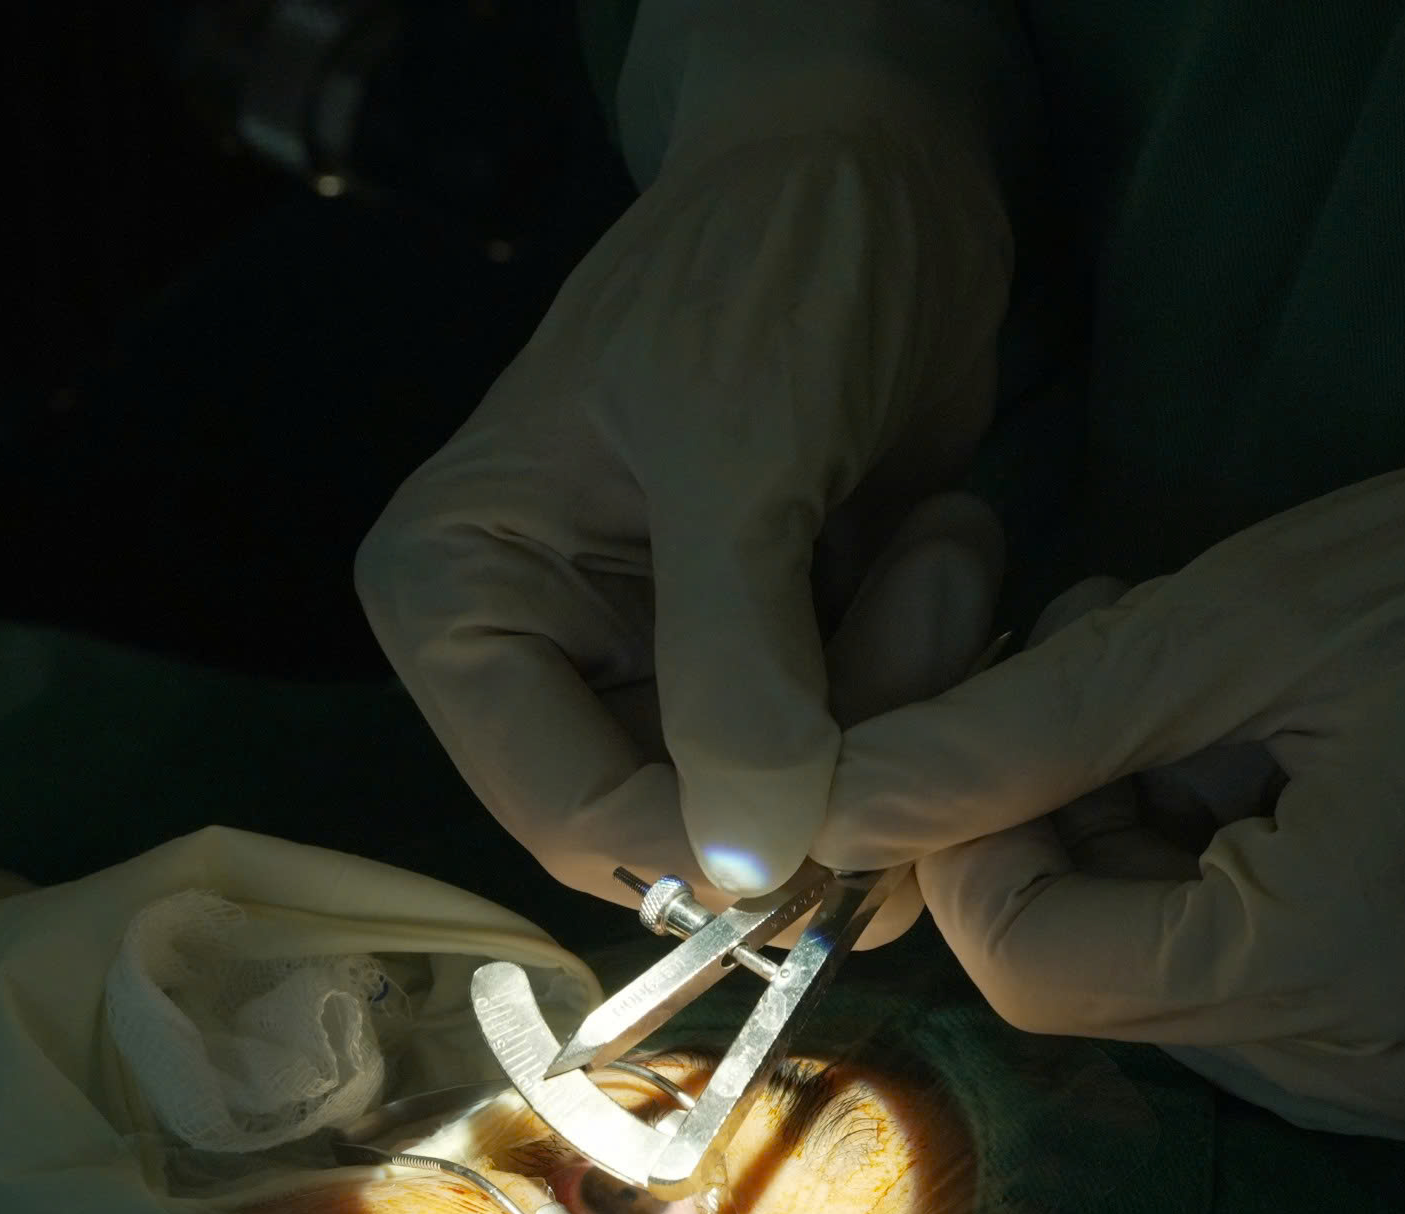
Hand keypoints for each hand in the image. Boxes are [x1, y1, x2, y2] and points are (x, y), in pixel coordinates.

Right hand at [355, 83, 1010, 913]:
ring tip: (939, 547)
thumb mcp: (739, 451)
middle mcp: (544, 652)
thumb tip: (744, 864)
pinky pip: (855, 747)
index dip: (717, 841)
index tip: (856, 795)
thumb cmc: (774, 260)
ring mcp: (663, 662)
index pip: (571, 814)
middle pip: (692, 823)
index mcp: (464, 601)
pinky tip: (940, 545)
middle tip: (928, 608)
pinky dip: (923, 675)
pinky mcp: (773, 654)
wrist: (884, 157)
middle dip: (832, 755)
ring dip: (899, 696)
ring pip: (791, 799)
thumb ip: (732, 665)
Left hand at [818, 363, 1404, 1142]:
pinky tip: (1279, 764)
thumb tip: (828, 802)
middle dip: (1062, 819)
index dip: (971, 833)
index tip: (998, 692)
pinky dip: (1219, 878)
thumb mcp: (1248, 618)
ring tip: (1226, 700)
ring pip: (1161, 985)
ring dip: (1138, 839)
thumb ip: (1024, 723)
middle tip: (1118, 651)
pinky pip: (1250, 992)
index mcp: (1338, 978)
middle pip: (1095, 981)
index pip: (1030, 965)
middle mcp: (1380, 1082)